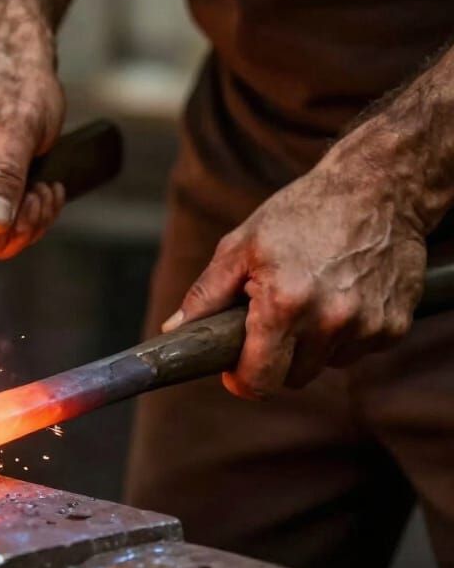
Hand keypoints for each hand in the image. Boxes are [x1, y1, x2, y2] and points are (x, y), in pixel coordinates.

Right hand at [0, 46, 65, 268]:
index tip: (13, 212)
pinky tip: (42, 191)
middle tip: (37, 196)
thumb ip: (3, 173)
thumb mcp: (17, 126)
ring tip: (43, 189)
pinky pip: (1, 233)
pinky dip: (29, 219)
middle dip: (12, 232)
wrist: (15, 67)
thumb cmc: (13, 84)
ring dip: (27, 224)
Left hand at [163, 146, 427, 398]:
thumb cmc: (301, 213)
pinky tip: (342, 294)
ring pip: (325, 365)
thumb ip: (205, 295)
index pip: (259, 379)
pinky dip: (344, 333)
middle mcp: (330, 321)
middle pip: (292, 378)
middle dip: (275, 358)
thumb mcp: (240, 246)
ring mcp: (367, 326)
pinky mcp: (394, 325)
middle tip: (271, 319)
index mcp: (285, 303)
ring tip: (310, 296)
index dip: (242, 380)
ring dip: (312, 345)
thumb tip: (174, 331)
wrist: (377, 187)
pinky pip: (357, 350)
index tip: (235, 371)